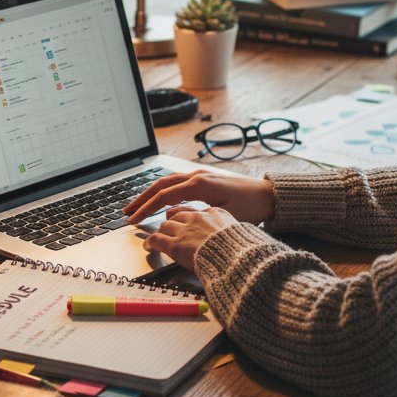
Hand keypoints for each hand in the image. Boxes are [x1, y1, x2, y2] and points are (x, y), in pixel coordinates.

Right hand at [124, 170, 274, 225]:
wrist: (270, 195)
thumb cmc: (251, 207)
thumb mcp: (224, 216)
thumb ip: (198, 216)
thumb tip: (174, 220)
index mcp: (200, 184)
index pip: (164, 196)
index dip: (146, 209)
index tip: (133, 221)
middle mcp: (197, 175)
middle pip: (160, 185)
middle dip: (141, 199)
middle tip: (126, 212)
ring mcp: (200, 175)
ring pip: (167, 182)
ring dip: (149, 194)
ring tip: (136, 206)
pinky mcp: (204, 178)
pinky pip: (176, 182)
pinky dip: (162, 191)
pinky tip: (157, 201)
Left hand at [142, 206, 237, 271]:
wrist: (237, 259)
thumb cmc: (242, 251)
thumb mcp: (241, 233)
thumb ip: (229, 230)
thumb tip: (229, 235)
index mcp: (216, 213)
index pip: (195, 210)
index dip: (186, 216)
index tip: (184, 221)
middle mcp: (198, 218)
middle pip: (177, 215)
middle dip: (172, 222)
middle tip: (168, 228)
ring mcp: (185, 230)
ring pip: (165, 225)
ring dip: (161, 232)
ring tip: (157, 238)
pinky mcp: (175, 244)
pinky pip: (156, 239)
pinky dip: (150, 242)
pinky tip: (148, 246)